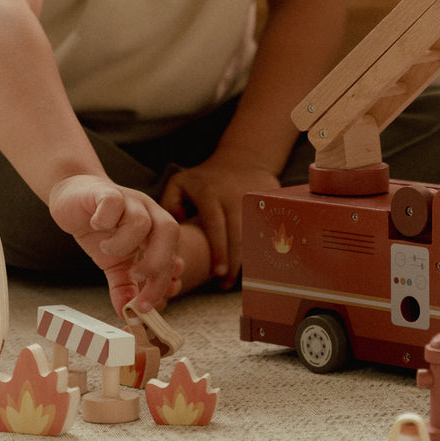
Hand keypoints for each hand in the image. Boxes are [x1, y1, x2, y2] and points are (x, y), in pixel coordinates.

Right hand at [49, 174, 182, 315]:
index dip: (162, 283)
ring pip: (142, 221)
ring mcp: (128, 200)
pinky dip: (104, 220)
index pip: (170, 256)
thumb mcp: (113, 262)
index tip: (144, 306)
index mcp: (155, 229)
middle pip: (169, 231)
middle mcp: (147, 212)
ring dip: (123, 244)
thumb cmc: (99, 227)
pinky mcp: (105, 192)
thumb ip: (123, 286)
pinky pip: (113, 203)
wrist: (73, 194)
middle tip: (134, 278)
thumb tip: (127, 314)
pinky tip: (95, 226)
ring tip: (106, 249)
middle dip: (155, 263)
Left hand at [161, 157, 278, 287]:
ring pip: (254, 234)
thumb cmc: (206, 178)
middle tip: (226, 284)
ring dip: (247, 259)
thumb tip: (172, 232)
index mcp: (210, 193)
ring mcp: (255, 197)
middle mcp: (234, 195)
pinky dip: (261, 248)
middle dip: (234, 262)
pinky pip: (267, 228)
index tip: (217, 273)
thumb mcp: (180, 183)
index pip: (216, 225)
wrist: (243, 156)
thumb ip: (169, 206)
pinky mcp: (270, 199)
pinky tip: (253, 263)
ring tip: (235, 279)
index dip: (219, 251)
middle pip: (238, 234)